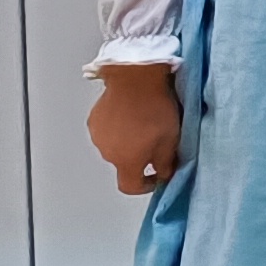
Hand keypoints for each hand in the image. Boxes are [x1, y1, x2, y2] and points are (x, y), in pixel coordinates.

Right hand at [87, 67, 180, 195]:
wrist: (135, 78)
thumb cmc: (154, 109)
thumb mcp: (171, 140)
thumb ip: (166, 163)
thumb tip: (163, 174)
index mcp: (126, 161)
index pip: (129, 186)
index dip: (145, 186)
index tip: (157, 176)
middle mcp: (107, 153)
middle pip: (124, 164)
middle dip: (140, 157)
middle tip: (156, 140)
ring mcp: (98, 136)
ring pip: (115, 147)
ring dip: (128, 141)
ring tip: (144, 123)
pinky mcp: (94, 120)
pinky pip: (108, 131)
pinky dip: (119, 128)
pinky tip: (131, 114)